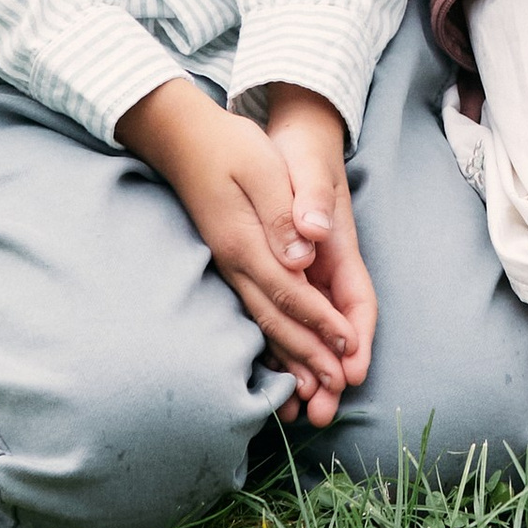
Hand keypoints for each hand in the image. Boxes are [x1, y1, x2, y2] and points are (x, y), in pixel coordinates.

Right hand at [118, 78, 372, 422]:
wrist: (179, 136)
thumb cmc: (226, 145)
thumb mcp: (260, 167)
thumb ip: (282, 213)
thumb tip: (304, 256)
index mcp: (246, 243)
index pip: (291, 292)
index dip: (322, 322)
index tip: (348, 347)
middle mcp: (235, 262)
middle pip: (275, 319)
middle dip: (307, 356)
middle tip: (333, 391)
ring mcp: (229, 264)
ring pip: (262, 321)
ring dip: (289, 356)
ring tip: (310, 390)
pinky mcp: (229, 259)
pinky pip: (253, 309)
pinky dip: (271, 337)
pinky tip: (280, 356)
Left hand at [263, 81, 376, 413]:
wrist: (296, 134)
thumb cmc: (302, 151)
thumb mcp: (306, 168)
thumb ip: (309, 200)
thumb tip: (309, 231)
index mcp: (338, 247)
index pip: (357, 302)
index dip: (355, 339)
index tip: (351, 373)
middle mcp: (329, 267)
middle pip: (339, 329)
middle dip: (334, 373)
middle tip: (322, 414)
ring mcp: (312, 273)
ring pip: (316, 331)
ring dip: (312, 371)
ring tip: (302, 413)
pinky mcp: (291, 273)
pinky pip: (293, 319)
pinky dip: (289, 350)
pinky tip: (279, 379)